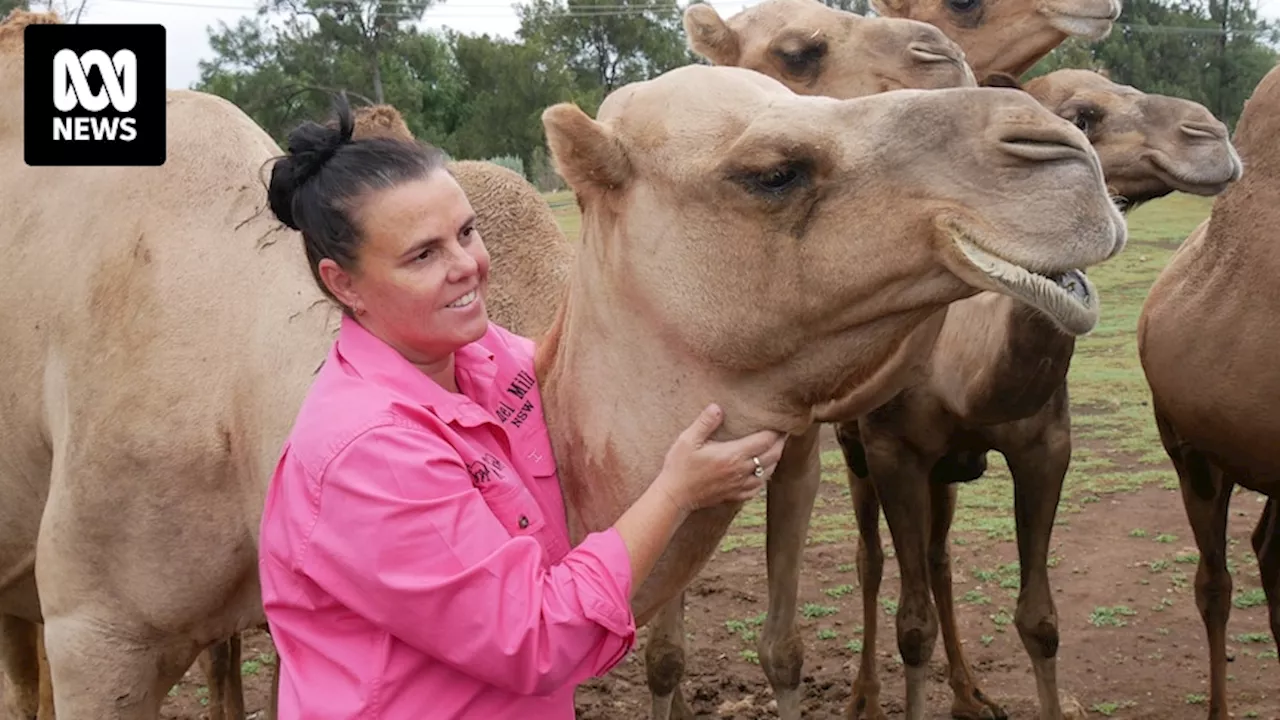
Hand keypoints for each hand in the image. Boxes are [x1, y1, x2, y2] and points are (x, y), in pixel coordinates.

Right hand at [656, 404, 786, 512]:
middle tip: (783, 433)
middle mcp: (741, 471)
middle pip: (773, 456)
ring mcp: (740, 485)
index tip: (780, 423)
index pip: (765, 441)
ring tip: (775, 448)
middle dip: (780, 443)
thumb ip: (705, 423)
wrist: (675, 496)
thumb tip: (718, 407)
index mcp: (733, 455)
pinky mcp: (735, 495)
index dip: (776, 431)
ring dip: (775, 459)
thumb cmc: (679, 467)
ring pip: (769, 472)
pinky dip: (765, 477)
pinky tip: (762, 472)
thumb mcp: (688, 440)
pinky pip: (758, 487)